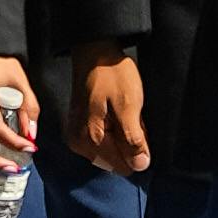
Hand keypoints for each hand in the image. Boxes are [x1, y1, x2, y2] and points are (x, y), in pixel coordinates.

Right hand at [51, 49, 150, 177]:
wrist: (94, 51)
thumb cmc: (112, 74)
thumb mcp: (129, 105)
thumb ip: (133, 139)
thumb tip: (140, 165)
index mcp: (90, 140)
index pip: (124, 167)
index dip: (136, 149)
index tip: (135, 125)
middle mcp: (79, 144)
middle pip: (115, 160)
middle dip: (127, 143)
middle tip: (128, 116)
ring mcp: (76, 137)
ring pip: (110, 152)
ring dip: (120, 137)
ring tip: (121, 112)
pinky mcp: (77, 129)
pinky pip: (102, 142)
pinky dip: (112, 132)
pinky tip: (113, 114)